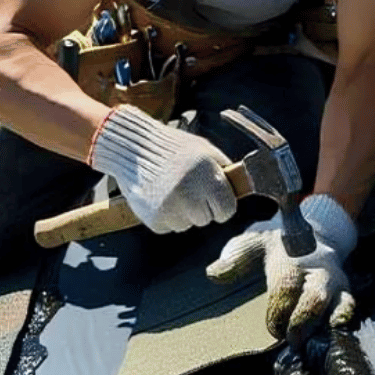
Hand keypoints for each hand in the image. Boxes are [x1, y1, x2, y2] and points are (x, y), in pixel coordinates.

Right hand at [89, 105, 236, 232]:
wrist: (134, 149)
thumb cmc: (174, 148)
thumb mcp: (206, 151)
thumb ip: (224, 172)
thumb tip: (240, 189)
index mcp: (208, 179)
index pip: (227, 211)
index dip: (221, 203)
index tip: (212, 195)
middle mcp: (191, 197)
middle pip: (206, 219)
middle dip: (200, 207)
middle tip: (187, 187)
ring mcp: (171, 210)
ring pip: (186, 224)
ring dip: (182, 212)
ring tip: (169, 188)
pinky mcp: (154, 220)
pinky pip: (168, 226)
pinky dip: (165, 214)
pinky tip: (158, 195)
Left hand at [206, 194, 357, 344]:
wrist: (314, 237)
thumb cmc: (278, 247)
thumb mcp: (253, 245)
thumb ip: (234, 259)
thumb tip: (212, 273)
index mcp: (291, 259)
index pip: (285, 286)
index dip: (279, 310)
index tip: (273, 327)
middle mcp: (316, 271)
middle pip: (315, 298)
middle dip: (303, 322)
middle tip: (292, 341)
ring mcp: (335, 283)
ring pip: (340, 305)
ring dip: (325, 329)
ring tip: (313, 346)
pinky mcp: (346, 294)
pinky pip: (350, 312)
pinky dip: (342, 327)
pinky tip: (331, 343)